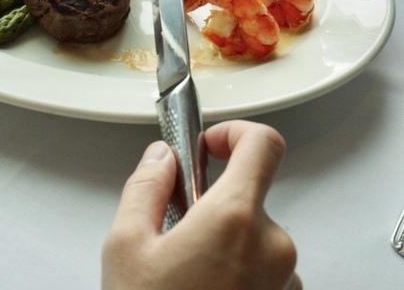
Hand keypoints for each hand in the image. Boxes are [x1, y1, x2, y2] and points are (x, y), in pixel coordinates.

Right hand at [102, 120, 300, 289]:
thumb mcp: (125, 245)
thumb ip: (146, 186)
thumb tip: (160, 158)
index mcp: (234, 218)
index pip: (263, 144)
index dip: (236, 132)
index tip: (211, 144)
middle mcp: (271, 247)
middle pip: (251, 197)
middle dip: (215, 206)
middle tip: (179, 229)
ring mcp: (282, 283)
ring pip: (257, 240)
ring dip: (228, 246)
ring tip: (188, 275)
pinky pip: (265, 275)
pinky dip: (238, 276)